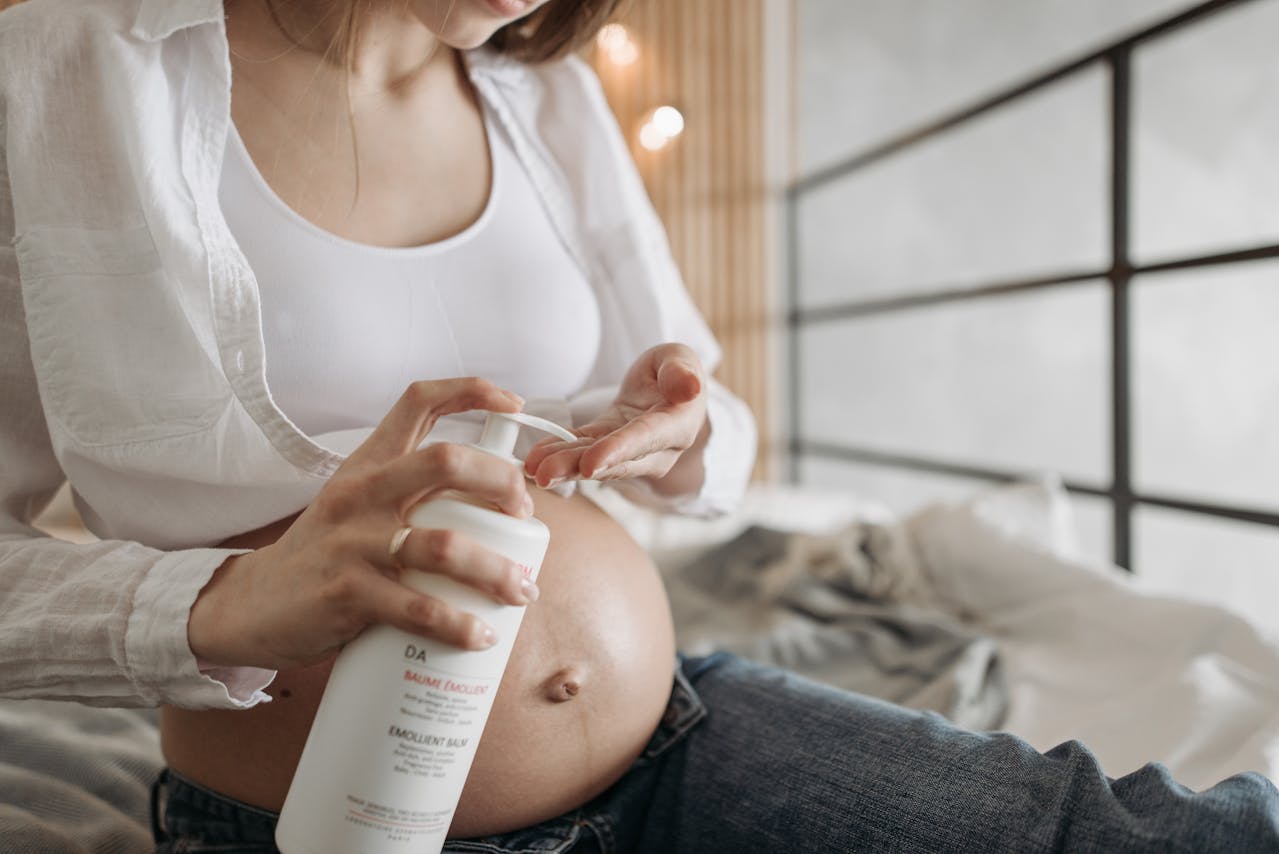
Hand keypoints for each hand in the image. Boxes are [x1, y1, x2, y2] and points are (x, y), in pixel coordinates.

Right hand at [188, 378, 538, 670]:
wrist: (251, 605)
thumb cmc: (325, 555)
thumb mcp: (357, 505)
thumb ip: (410, 495)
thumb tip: (496, 510)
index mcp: (368, 464)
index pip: (419, 402)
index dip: (472, 392)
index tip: (515, 405)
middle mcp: (362, 492)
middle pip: (446, 462)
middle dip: (502, 484)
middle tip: (525, 516)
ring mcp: (352, 541)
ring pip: (443, 545)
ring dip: (495, 571)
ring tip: (521, 592)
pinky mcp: (345, 592)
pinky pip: (417, 608)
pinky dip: (458, 624)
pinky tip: (480, 636)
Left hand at [523, 343, 707, 486]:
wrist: (669, 390)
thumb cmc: (676, 371)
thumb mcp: (680, 359)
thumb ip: (681, 372)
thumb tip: (691, 388)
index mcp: (678, 426)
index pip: (646, 439)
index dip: (618, 451)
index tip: (591, 463)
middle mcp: (656, 451)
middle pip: (615, 461)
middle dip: (578, 467)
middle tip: (545, 474)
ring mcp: (629, 455)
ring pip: (595, 462)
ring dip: (563, 466)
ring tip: (533, 470)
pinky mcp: (607, 449)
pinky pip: (582, 451)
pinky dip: (559, 453)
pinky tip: (536, 457)